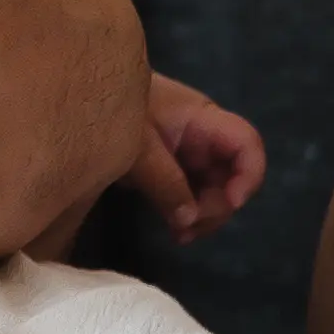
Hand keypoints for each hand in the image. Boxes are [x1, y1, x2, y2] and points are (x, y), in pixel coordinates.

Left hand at [125, 72, 265, 241]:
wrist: (84, 100)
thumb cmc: (110, 109)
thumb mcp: (136, 147)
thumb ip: (164, 182)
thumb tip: (189, 221)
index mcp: (203, 120)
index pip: (246, 143)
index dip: (248, 176)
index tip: (230, 203)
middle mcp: (205, 137)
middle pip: (234, 175)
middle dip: (218, 206)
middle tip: (188, 226)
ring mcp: (192, 154)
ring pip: (217, 190)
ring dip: (205, 216)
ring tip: (180, 234)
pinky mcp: (176, 168)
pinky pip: (195, 195)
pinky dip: (190, 215)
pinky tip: (177, 231)